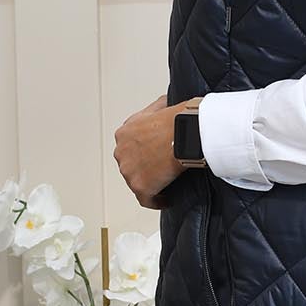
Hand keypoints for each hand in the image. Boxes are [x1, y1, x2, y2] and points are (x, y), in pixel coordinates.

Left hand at [114, 93, 202, 209]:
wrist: (183, 132)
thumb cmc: (177, 120)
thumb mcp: (161, 104)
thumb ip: (157, 109)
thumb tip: (166, 107)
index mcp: (124, 133)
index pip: (129, 147)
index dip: (142, 153)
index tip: (153, 156)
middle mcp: (121, 152)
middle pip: (130, 165)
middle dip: (144, 169)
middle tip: (161, 170)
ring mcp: (129, 170)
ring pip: (137, 182)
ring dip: (150, 184)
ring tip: (166, 184)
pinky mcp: (140, 186)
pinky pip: (146, 199)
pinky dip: (156, 201)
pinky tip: (166, 199)